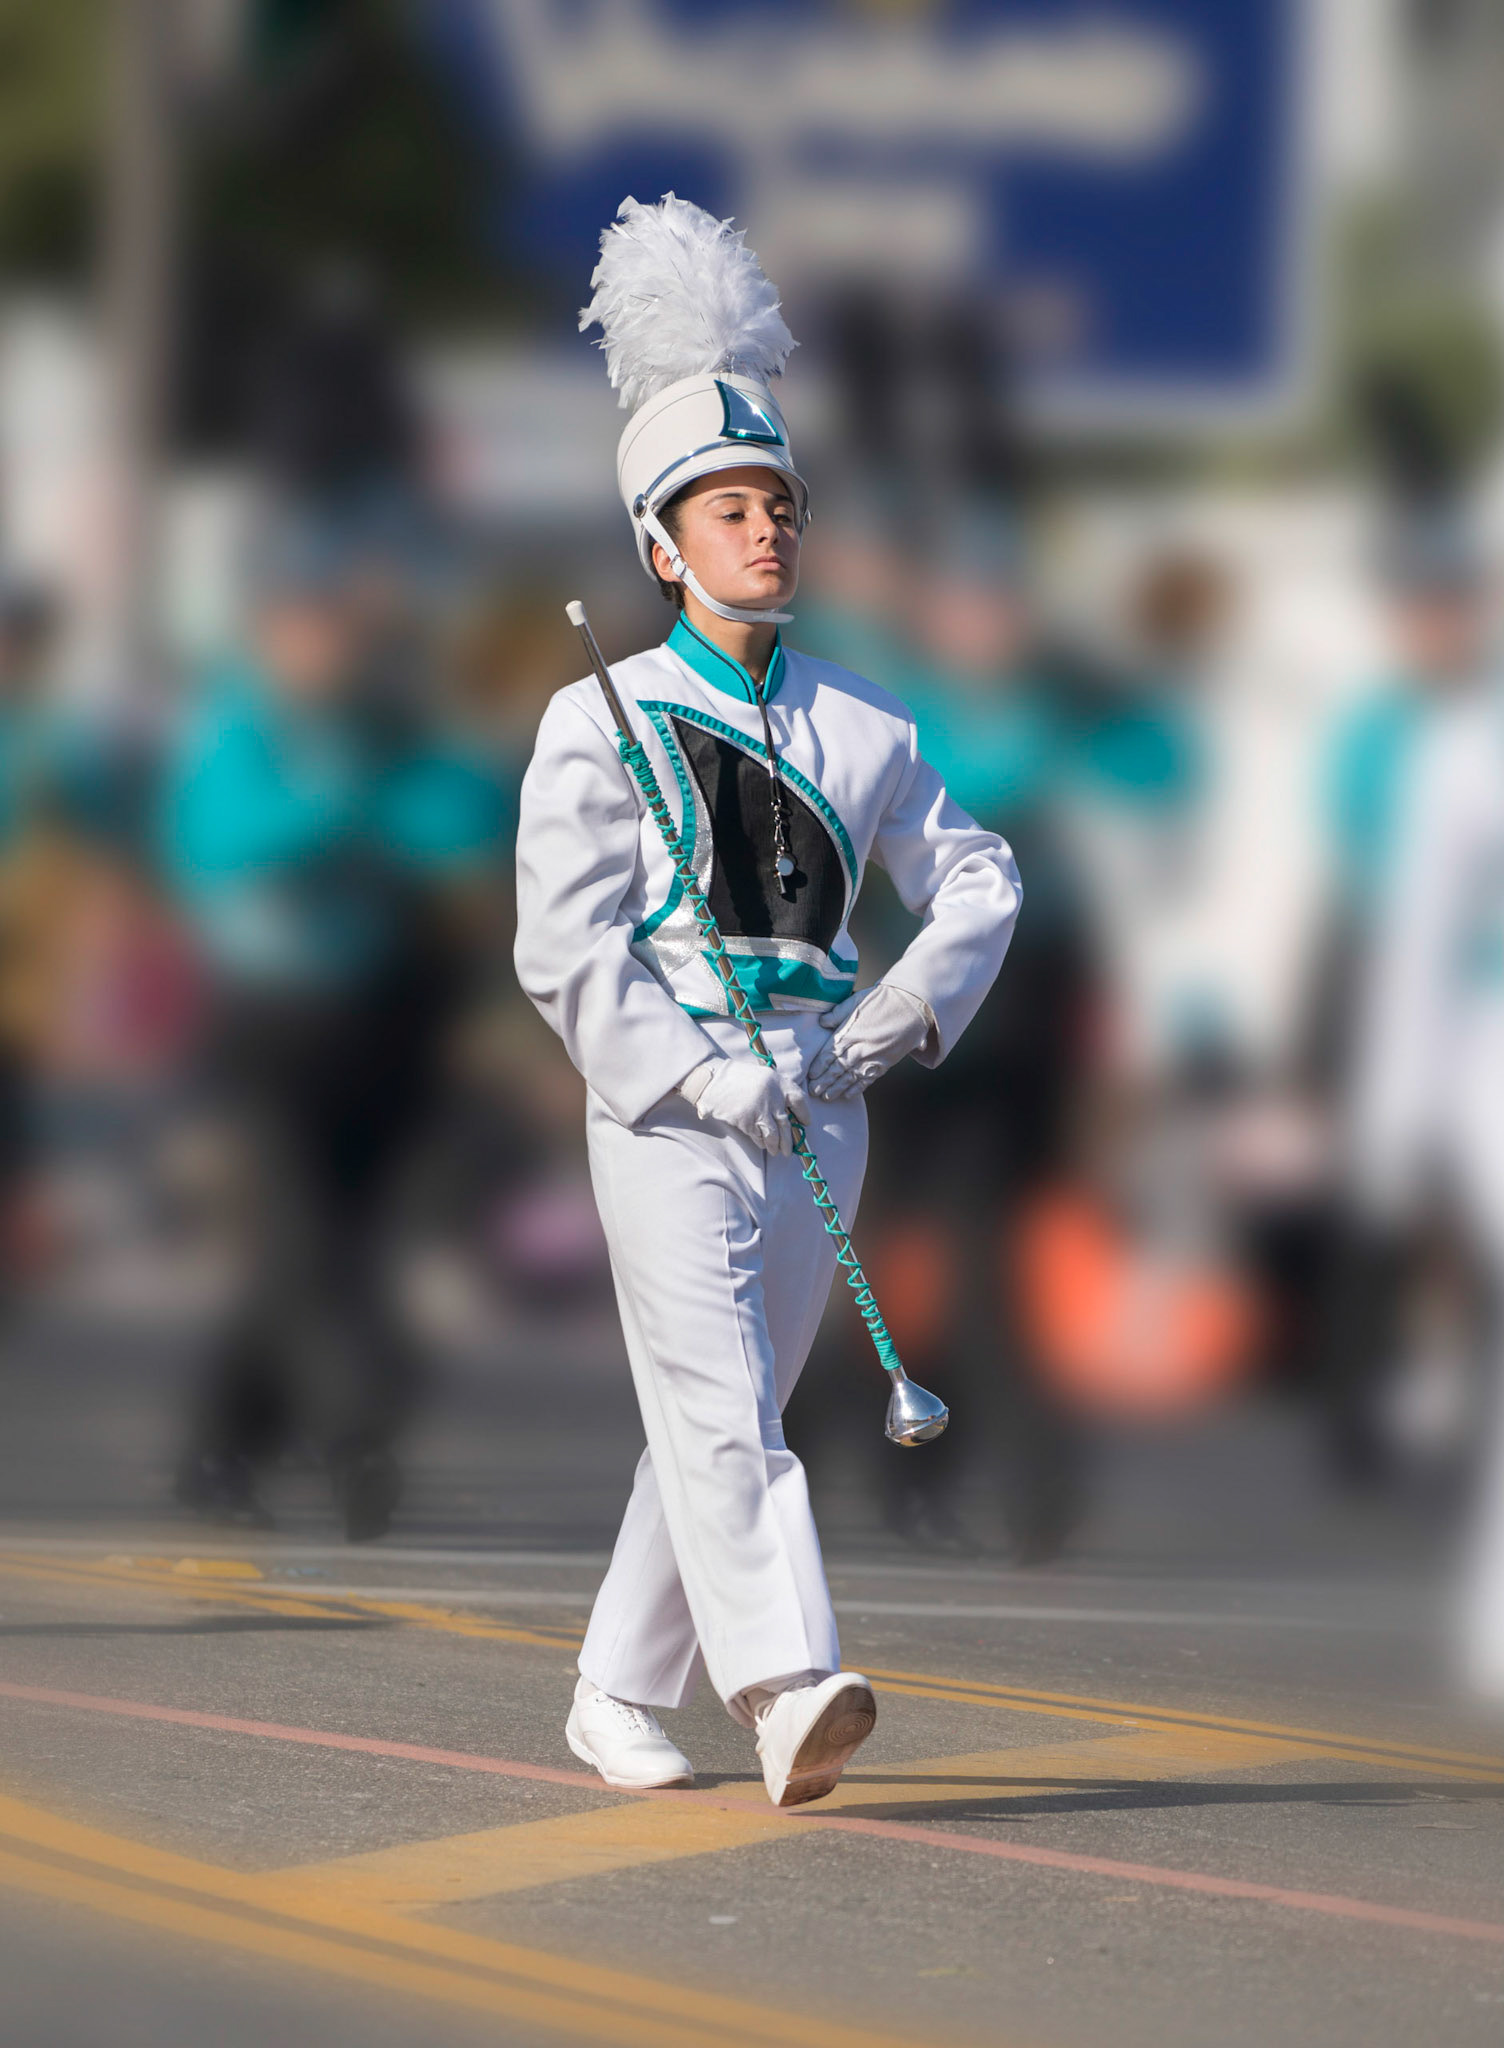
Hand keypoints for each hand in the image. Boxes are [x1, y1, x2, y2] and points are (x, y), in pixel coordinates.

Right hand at [682, 1058, 809, 1154]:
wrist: (713, 1079)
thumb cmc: (736, 1077)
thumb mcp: (761, 1076)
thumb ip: (775, 1090)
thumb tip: (786, 1111)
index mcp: (778, 1082)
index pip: (799, 1099)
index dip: (804, 1113)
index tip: (805, 1122)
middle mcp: (773, 1096)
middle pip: (787, 1124)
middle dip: (788, 1140)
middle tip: (788, 1149)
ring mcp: (761, 1110)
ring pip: (774, 1135)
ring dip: (776, 1146)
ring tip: (776, 1151)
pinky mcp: (748, 1121)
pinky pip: (758, 1136)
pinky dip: (761, 1142)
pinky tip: (762, 1144)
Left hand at [807, 982, 932, 1099]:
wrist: (911, 1005)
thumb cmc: (882, 999)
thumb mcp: (855, 1001)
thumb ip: (837, 1014)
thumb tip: (822, 1022)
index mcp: (848, 1034)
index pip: (828, 1055)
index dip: (818, 1067)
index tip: (810, 1076)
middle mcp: (858, 1050)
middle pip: (836, 1070)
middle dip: (824, 1082)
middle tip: (813, 1092)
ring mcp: (872, 1059)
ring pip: (850, 1078)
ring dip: (837, 1089)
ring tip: (826, 1097)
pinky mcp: (884, 1064)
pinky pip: (867, 1080)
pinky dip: (857, 1089)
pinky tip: (848, 1095)